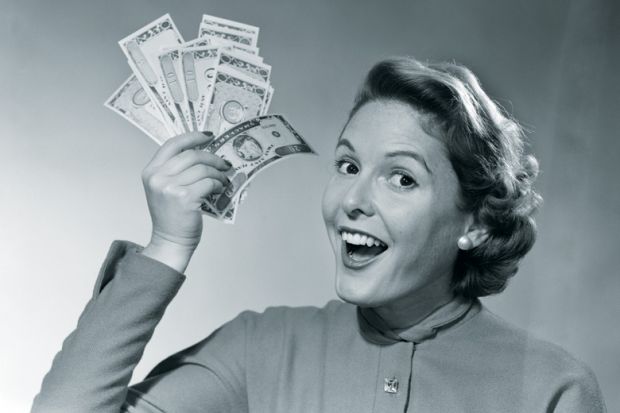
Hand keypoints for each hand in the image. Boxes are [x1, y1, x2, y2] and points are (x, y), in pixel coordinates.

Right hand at [140, 132, 231, 270]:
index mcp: (151, 171)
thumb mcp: (165, 188)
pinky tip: (220, 189)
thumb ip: (176, 170)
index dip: (192, 137)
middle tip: (224, 164)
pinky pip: (209, 182)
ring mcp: (170, 187)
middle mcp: (157, 177)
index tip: (208, 136)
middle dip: (213, 158)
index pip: (172, 144)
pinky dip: (218, 184)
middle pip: (192, 155)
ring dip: (218, 173)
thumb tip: (203, 153)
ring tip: (223, 180)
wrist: (170, 240)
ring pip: (203, 169)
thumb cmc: (172, 216)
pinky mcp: (185, 198)